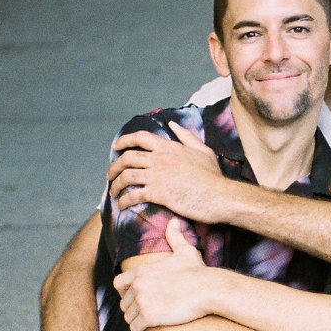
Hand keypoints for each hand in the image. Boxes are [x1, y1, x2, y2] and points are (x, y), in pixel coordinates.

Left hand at [108, 122, 223, 217]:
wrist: (220, 196)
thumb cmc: (213, 177)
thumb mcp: (203, 151)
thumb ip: (186, 136)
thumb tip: (173, 125)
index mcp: (169, 147)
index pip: (140, 138)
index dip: (124, 141)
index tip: (116, 147)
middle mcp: (160, 159)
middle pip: (127, 158)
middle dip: (114, 167)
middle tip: (110, 175)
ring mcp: (158, 175)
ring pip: (126, 176)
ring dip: (115, 185)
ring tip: (113, 192)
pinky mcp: (159, 193)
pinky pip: (134, 195)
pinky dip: (124, 200)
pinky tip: (121, 205)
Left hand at [113, 222, 208, 330]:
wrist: (208, 289)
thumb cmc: (198, 272)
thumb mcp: (185, 251)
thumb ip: (175, 237)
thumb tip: (174, 222)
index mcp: (141, 271)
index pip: (118, 283)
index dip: (124, 293)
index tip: (134, 299)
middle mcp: (137, 286)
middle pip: (123, 303)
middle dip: (132, 310)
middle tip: (143, 315)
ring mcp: (142, 302)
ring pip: (128, 318)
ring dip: (136, 323)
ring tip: (145, 326)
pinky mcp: (148, 317)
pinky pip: (135, 329)